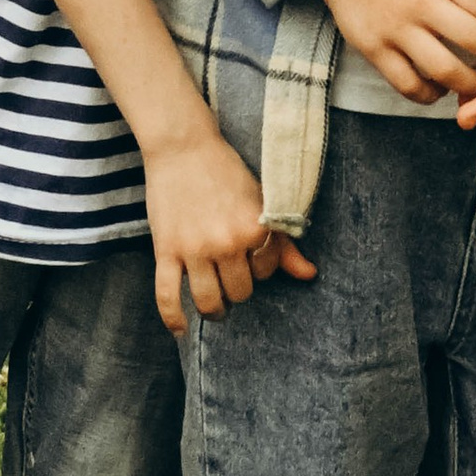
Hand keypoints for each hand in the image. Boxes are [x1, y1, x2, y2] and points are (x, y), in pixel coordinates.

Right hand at [142, 129, 318, 333]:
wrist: (183, 146)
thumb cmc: (225, 171)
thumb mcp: (261, 202)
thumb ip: (283, 243)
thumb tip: (309, 275)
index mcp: (254, 229)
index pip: (267, 272)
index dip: (259, 266)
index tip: (249, 255)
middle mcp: (226, 243)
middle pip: (240, 291)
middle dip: (238, 288)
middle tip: (231, 277)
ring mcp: (194, 249)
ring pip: (209, 301)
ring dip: (215, 310)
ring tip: (216, 307)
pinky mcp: (166, 250)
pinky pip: (167, 294)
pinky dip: (173, 317)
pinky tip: (179, 330)